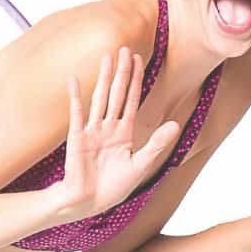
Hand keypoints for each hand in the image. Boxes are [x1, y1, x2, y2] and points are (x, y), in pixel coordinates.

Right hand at [59, 46, 181, 215]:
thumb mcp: (140, 165)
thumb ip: (156, 144)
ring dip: (103, 78)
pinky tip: (74, 80)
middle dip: (121, 71)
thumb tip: (176, 124)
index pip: (131, 99)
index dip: (136, 79)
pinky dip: (76, 97)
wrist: (89, 203)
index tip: (139, 59)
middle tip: (124, 48)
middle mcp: (108, 127)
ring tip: (106, 57)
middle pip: (116, 93)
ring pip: (100, 99)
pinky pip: (77, 114)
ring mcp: (92, 131)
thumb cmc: (113, 188)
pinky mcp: (77, 139)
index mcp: (124, 133)